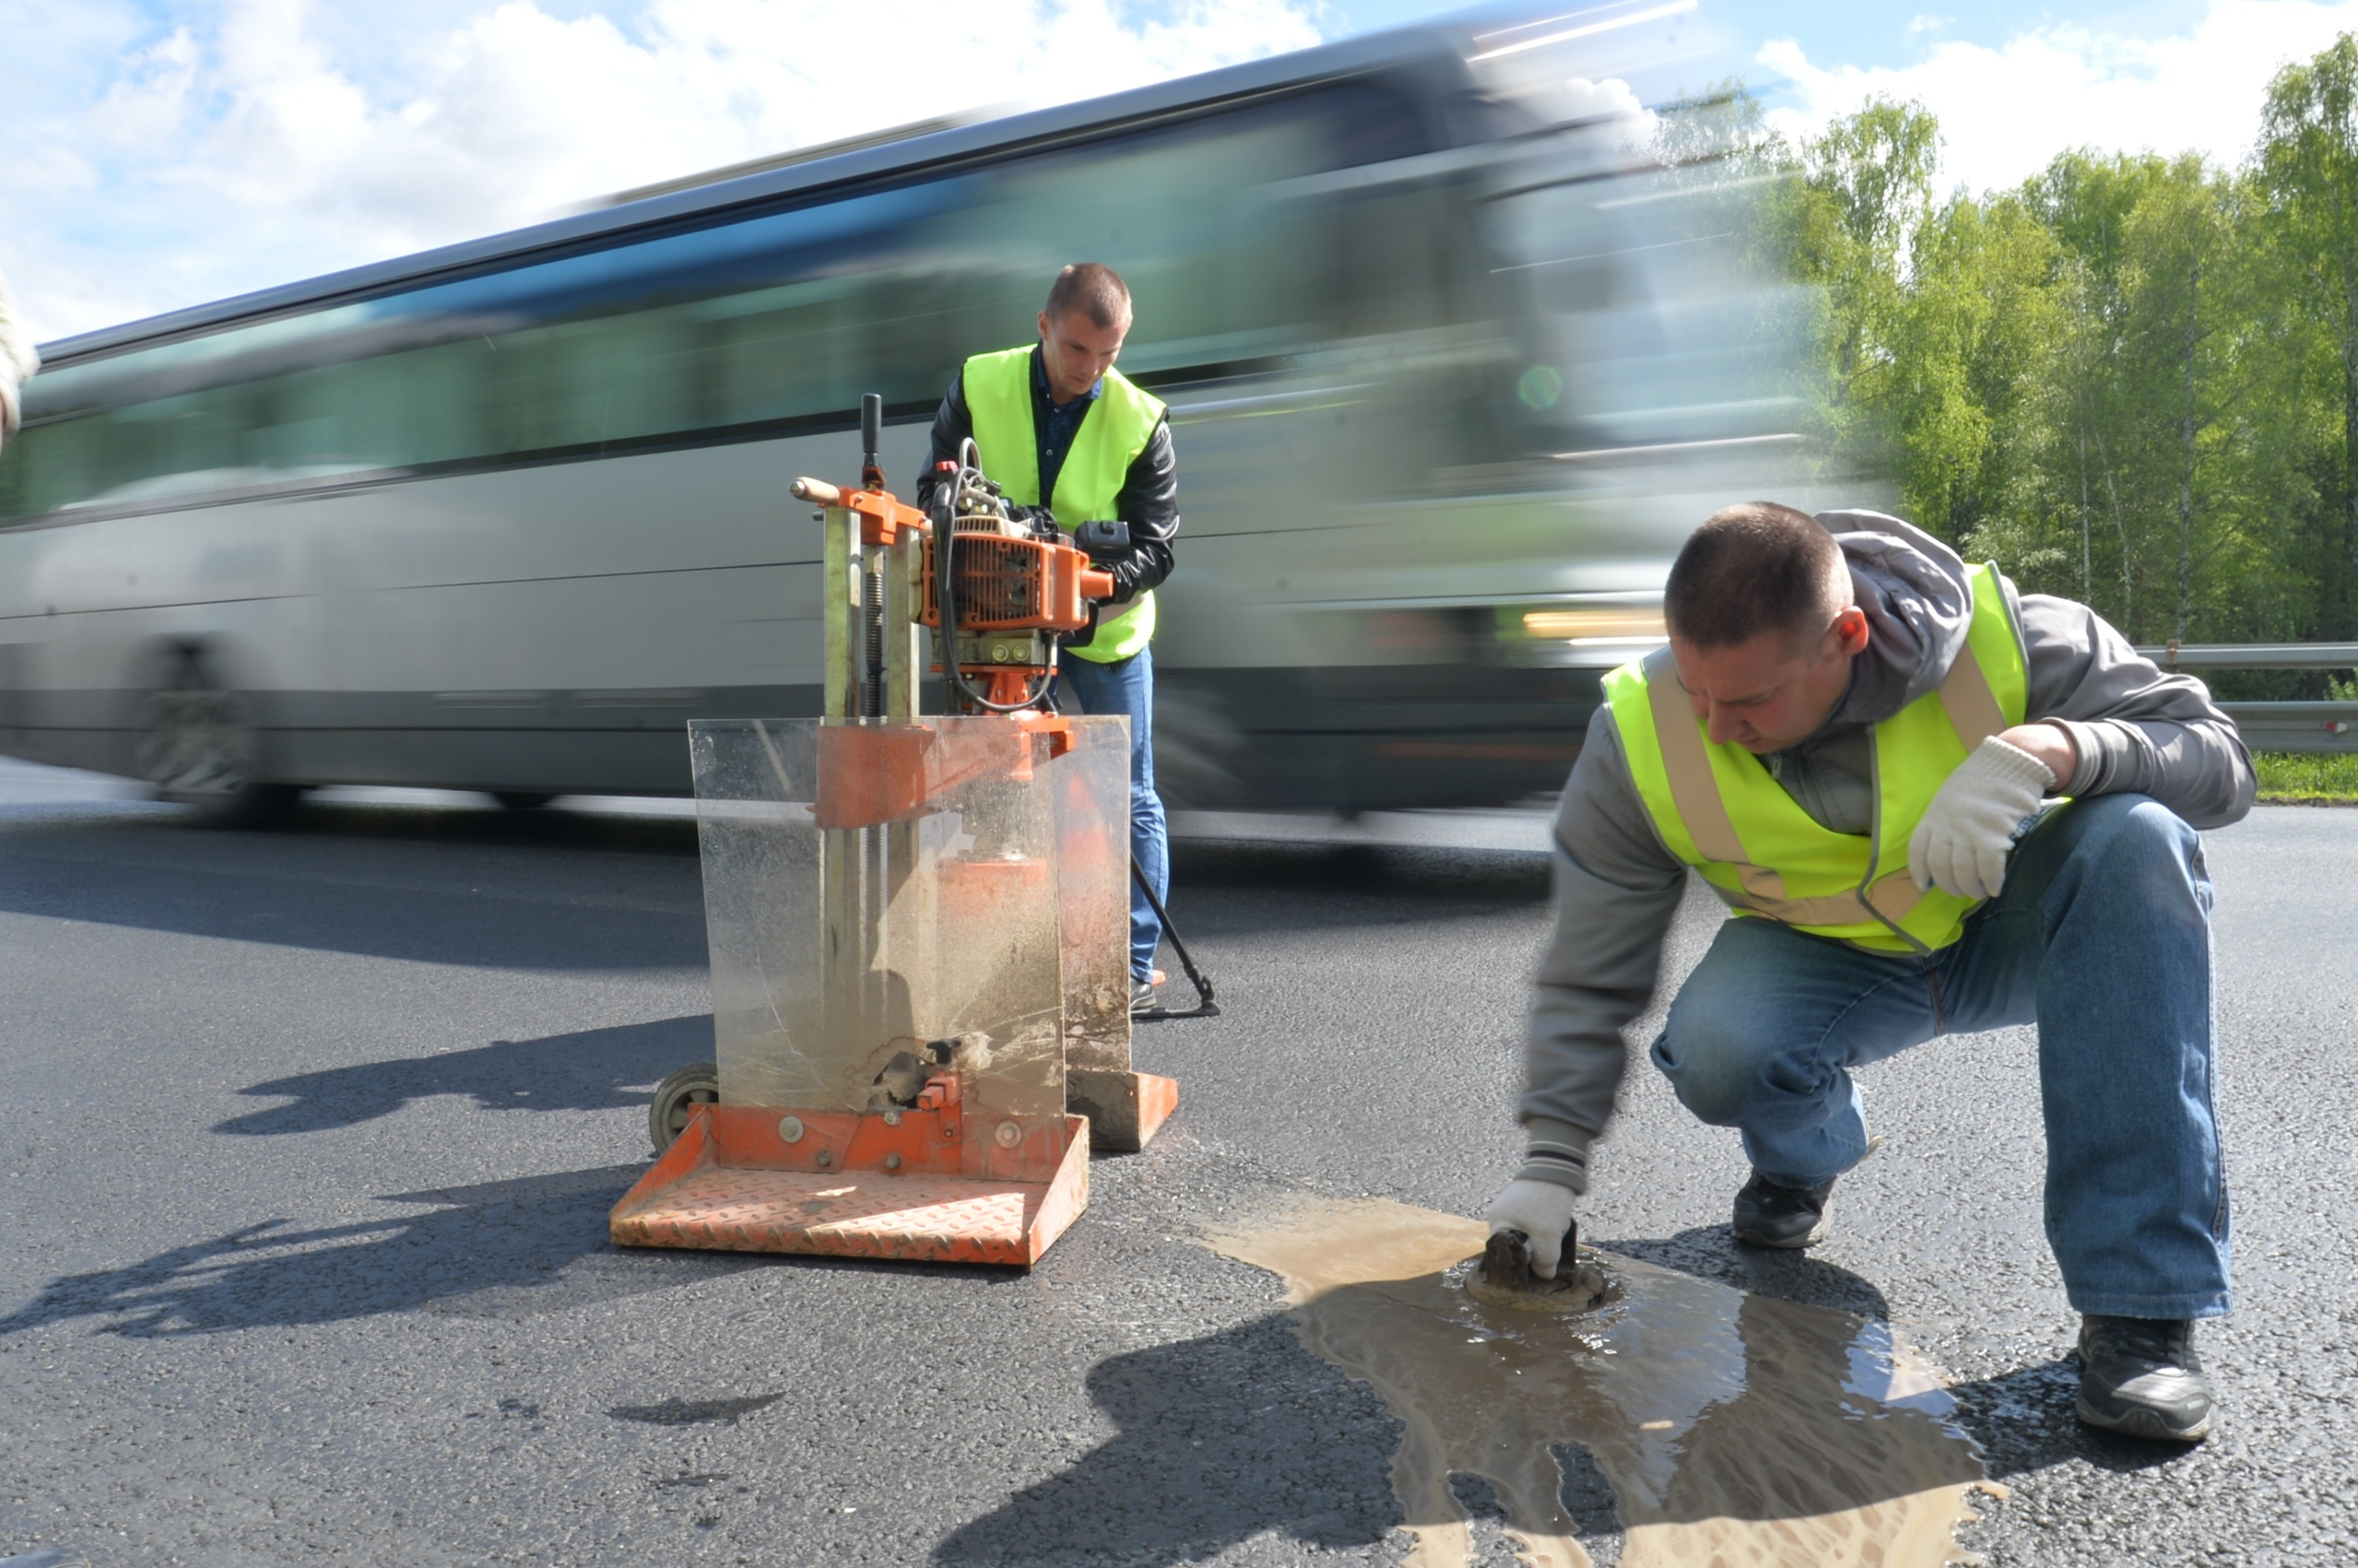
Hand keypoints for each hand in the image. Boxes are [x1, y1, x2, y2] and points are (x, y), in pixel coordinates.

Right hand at [1483, 1177, 1577, 1278]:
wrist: (1558, 1167)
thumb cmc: (1546, 1201)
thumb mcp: (1547, 1235)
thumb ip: (1545, 1260)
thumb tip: (1544, 1275)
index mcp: (1496, 1223)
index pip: (1504, 1255)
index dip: (1520, 1264)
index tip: (1537, 1268)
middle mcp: (1499, 1215)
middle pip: (1516, 1246)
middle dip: (1535, 1249)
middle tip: (1551, 1248)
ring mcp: (1511, 1207)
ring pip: (1527, 1235)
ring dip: (1542, 1237)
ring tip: (1555, 1230)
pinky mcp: (1524, 1202)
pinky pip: (1533, 1224)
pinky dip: (1545, 1227)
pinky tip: (1556, 1222)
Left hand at [1908, 733, 2058, 899]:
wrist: (2010, 762)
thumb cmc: (1982, 779)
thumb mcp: (1951, 796)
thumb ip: (1944, 820)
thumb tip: (1943, 848)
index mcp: (1933, 816)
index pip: (1918, 851)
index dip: (1919, 872)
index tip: (1924, 886)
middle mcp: (1946, 827)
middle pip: (1941, 868)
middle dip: (1950, 886)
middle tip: (1962, 892)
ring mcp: (1968, 832)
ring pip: (1963, 873)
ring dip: (1972, 889)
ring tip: (1980, 892)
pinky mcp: (1993, 836)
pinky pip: (1988, 869)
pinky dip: (1991, 882)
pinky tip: (1995, 887)